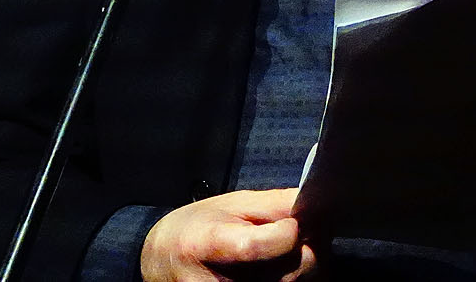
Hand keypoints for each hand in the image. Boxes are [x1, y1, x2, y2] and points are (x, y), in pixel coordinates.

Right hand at [139, 188, 315, 281]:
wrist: (160, 263)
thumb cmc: (198, 229)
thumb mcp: (229, 205)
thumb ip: (273, 204)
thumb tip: (315, 201)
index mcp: (206, 245)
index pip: (256, 247)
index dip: (286, 233)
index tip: (293, 222)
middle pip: (286, 274)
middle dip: (308, 250)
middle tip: (306, 234)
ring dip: (304, 267)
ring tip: (290, 250)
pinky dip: (294, 280)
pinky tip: (284, 266)